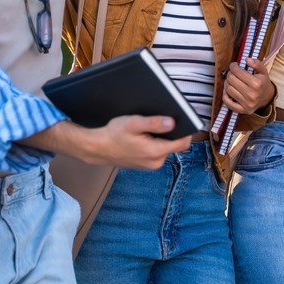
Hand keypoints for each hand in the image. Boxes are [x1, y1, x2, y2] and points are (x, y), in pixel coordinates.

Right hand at [26, 115, 190, 169]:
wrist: (97, 148)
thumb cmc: (114, 134)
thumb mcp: (134, 123)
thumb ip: (154, 123)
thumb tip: (173, 122)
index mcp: (155, 152)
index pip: (183, 143)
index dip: (186, 130)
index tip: (184, 119)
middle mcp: (156, 162)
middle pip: (175, 144)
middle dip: (171, 133)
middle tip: (160, 121)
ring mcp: (151, 165)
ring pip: (166, 148)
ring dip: (162, 138)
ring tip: (148, 128)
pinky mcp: (145, 164)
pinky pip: (157, 152)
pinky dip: (154, 143)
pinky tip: (143, 136)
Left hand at [223, 58, 275, 113]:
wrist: (267, 98)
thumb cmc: (263, 83)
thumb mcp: (263, 71)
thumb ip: (257, 63)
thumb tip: (247, 59)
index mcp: (257, 83)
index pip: (237, 71)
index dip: (233, 66)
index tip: (234, 65)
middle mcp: (251, 94)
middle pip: (231, 80)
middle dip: (229, 74)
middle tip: (231, 72)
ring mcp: (246, 103)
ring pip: (228, 89)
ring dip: (226, 83)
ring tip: (230, 80)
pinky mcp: (242, 110)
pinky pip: (227, 102)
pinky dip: (225, 95)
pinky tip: (228, 90)